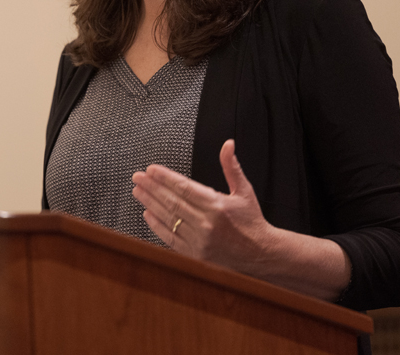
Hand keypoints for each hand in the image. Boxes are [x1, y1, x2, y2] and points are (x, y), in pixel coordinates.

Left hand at [131, 139, 276, 274]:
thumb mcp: (244, 191)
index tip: (151, 169)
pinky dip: (157, 226)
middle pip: (172, 201)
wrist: (262, 254)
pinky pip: (171, 238)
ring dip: (150, 203)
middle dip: (152, 187)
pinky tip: (147, 214)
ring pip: (169, 218)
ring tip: (138, 191)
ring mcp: (200, 240)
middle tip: (137, 177)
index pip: (184, 187)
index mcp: (217, 205)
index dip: (165, 177)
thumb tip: (228, 144)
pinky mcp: (196, 255)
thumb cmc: (252, 221)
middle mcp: (206, 223)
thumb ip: (231, 167)